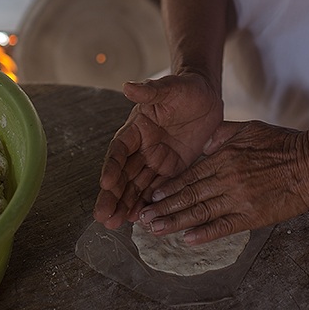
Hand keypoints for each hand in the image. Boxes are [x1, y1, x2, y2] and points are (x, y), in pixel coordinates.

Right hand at [94, 73, 222, 228]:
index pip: (119, 150)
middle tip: (103, 215)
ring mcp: (156, 159)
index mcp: (136, 127)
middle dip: (112, 195)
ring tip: (114, 223)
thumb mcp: (169, 87)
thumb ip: (150, 91)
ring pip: (136, 185)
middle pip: (123, 174)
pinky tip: (138, 219)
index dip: (112, 166)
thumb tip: (128, 86)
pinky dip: (147, 203)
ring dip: (125, 204)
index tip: (106, 183)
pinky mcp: (172, 168)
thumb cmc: (185, 88)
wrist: (206, 95)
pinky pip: (157, 188)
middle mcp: (142, 146)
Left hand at [135, 120, 308, 244]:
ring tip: (155, 230)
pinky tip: (188, 239)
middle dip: (163, 208)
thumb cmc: (282, 144)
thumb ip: (221, 135)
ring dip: (175, 222)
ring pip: (200, 213)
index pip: (188, 176)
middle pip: (188, 196)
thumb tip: (203, 144)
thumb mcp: (248, 129)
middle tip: (142, 218)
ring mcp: (239, 199)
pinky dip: (205, 234)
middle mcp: (227, 179)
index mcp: (224, 157)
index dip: (167, 188)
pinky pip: (224, 227)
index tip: (150, 196)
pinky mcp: (252, 216)